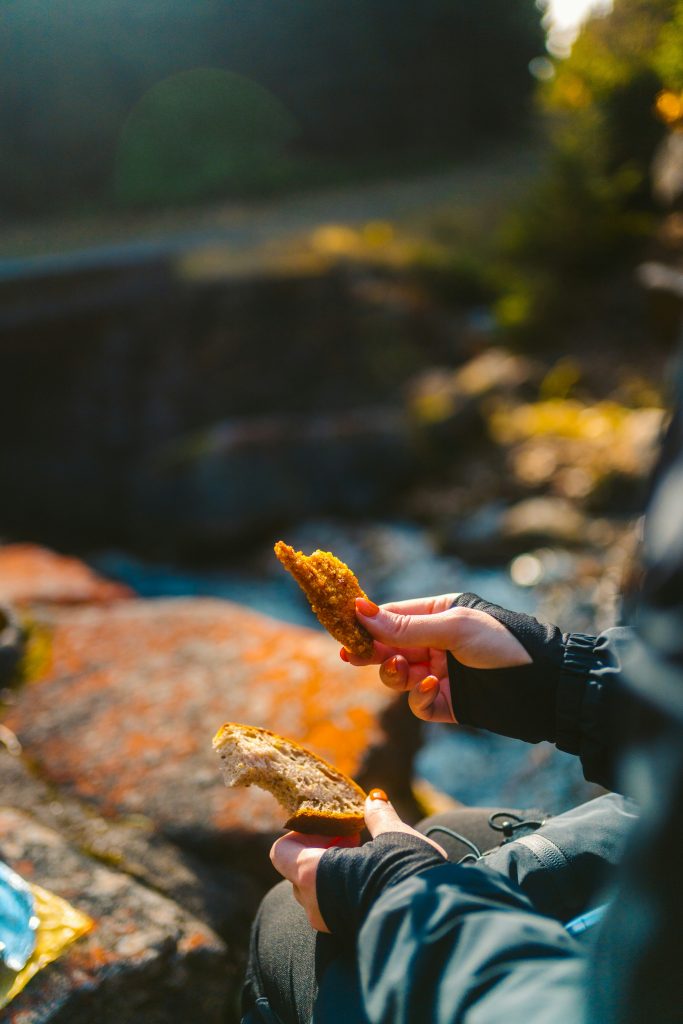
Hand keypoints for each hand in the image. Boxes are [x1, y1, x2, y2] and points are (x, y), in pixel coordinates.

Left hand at [269, 791, 445, 931]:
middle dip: (323, 851)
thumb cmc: (404, 873)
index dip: (303, 834)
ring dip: (336, 872)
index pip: (281, 851)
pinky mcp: (346, 935)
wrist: (431, 922)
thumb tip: (375, 799)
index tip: (333, 828)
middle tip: (354, 840)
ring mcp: (328, 924)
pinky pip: (333, 908)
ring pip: (317, 892)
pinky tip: (375, 880)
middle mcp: (312, 903)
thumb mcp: (393, 836)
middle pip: (299, 871)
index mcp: (311, 873)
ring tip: (368, 859)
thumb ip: (379, 816)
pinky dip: (346, 891)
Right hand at [345, 594, 530, 722]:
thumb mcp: (453, 628)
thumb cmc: (504, 643)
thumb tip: (360, 611)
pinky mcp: (447, 703)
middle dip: (372, 650)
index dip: (367, 622)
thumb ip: (406, 626)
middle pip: (389, 647)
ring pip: (398, 675)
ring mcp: (441, 673)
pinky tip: (430, 687)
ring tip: (401, 669)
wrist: (544, 686)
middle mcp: (437, 643)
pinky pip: (418, 702)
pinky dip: (417, 695)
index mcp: (439, 614)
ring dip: (393, 673)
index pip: (393, 615)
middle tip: (351, 655)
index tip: (343, 626)